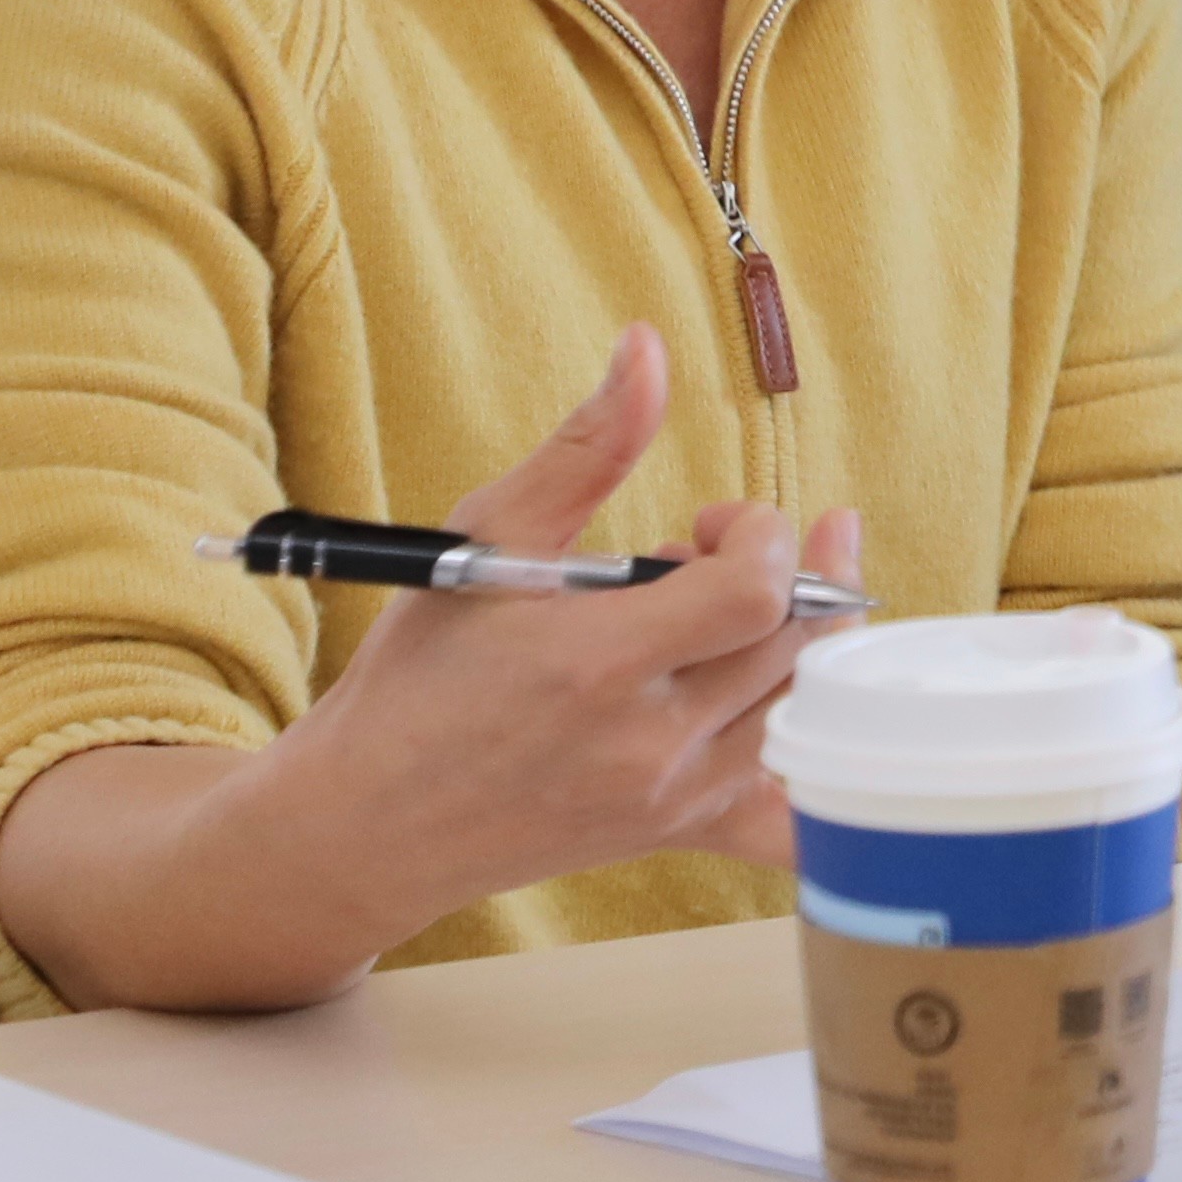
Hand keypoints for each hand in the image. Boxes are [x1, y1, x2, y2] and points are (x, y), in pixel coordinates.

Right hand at [286, 330, 845, 893]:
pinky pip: (784, 818)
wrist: (369, 819)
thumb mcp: (486, 538)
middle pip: (797, 646)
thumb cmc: (420, 674)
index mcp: (599, 664)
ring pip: (805, 712)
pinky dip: (813, 761)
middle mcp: (648, 744)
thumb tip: (649, 346)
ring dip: (801, 643)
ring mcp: (668, 800)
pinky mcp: (672, 834)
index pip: (757, 593)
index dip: (760, 536)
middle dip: (790, 573)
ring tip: (755, 602)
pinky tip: (791, 704)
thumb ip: (585, 447)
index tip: (706, 524)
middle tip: (721, 551)